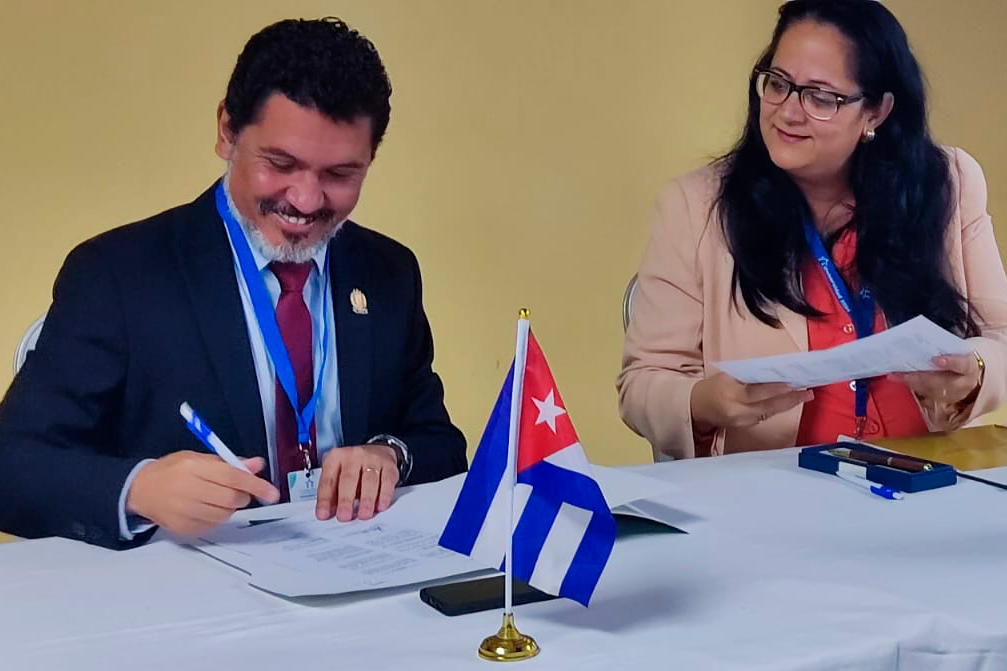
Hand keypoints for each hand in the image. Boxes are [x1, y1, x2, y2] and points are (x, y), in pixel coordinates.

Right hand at [126, 451, 279, 535]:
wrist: (140, 490)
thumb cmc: (172, 470)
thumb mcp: (198, 458)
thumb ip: (229, 462)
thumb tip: (257, 465)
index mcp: (193, 467)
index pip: (232, 477)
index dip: (255, 485)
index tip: (272, 493)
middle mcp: (188, 490)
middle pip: (231, 499)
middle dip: (242, 496)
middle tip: (237, 491)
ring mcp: (184, 512)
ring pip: (224, 515)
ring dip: (230, 507)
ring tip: (217, 498)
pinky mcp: (183, 528)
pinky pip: (212, 525)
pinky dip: (217, 517)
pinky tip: (205, 508)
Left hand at [315, 444, 398, 522]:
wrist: (378, 451)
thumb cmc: (354, 468)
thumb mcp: (338, 474)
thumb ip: (332, 493)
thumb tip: (327, 513)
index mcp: (336, 457)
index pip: (329, 479)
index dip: (325, 498)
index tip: (323, 514)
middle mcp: (354, 455)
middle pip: (349, 478)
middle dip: (346, 500)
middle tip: (344, 516)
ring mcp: (373, 459)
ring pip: (369, 480)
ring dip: (366, 500)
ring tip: (363, 515)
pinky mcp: (389, 466)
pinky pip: (387, 481)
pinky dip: (384, 495)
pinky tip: (380, 506)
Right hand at [690, 373, 813, 430]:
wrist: (698, 407)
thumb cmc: (714, 387)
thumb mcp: (728, 376)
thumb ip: (750, 377)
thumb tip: (774, 373)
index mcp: (731, 395)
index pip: (756, 393)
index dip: (775, 389)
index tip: (792, 384)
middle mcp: (738, 411)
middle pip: (768, 406)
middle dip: (790, 399)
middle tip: (808, 392)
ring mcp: (742, 421)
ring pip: (770, 412)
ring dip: (788, 404)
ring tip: (804, 395)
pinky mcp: (746, 426)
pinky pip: (765, 416)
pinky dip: (777, 408)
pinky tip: (788, 402)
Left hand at [889, 354, 980, 405]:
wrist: (970, 376)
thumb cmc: (959, 357)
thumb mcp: (959, 351)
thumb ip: (946, 349)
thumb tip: (923, 339)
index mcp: (969, 367)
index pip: (962, 365)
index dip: (950, 362)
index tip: (936, 359)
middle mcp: (963, 383)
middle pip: (942, 382)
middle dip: (921, 377)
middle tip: (904, 372)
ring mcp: (953, 394)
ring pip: (930, 389)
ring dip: (911, 382)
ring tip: (895, 375)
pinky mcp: (942, 399)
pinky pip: (924, 393)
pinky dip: (911, 385)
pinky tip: (897, 378)